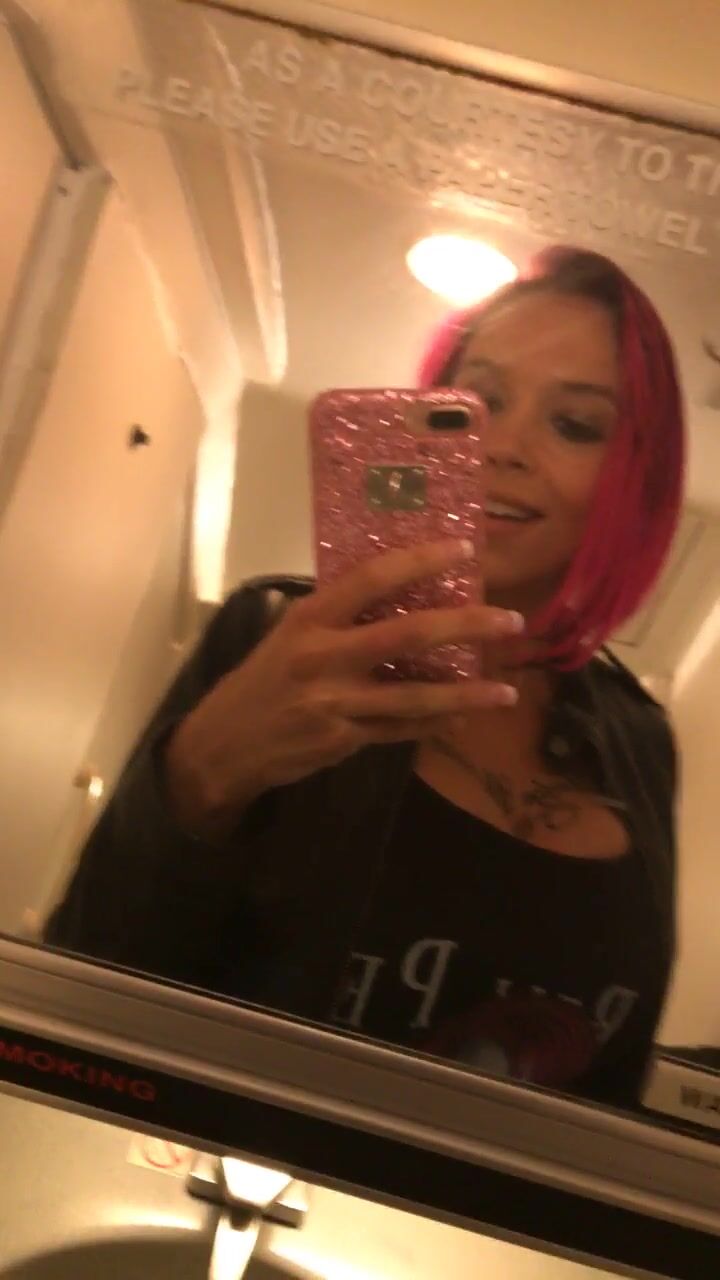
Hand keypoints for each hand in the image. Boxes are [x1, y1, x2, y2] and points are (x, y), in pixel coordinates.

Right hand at [163, 540, 522, 836]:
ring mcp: (335, 703)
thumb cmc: (262, 679)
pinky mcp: (344, 739)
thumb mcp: (288, 634)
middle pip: (409, 634)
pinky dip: (436, 725)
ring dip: (466, 694)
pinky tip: (465, 718)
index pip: (372, 578)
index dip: (421, 561)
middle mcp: (324, 657)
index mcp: (310, 618)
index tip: (464, 549)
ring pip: (415, 696)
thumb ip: (337, 617)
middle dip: (467, 626)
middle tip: (511, 622)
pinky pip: (401, 730)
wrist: (224, 743)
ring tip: (507, 692)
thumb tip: (399, 591)